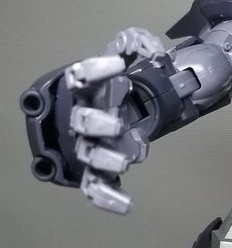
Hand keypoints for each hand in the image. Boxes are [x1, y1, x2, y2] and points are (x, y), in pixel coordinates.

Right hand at [66, 28, 164, 212]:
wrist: (129, 109)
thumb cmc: (120, 87)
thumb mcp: (130, 59)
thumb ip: (135, 44)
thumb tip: (135, 42)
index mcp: (85, 89)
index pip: (81, 76)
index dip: (96, 70)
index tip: (120, 66)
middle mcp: (81, 117)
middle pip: (79, 121)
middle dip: (96, 124)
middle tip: (117, 125)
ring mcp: (88, 145)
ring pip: (86, 155)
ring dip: (103, 159)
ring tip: (125, 161)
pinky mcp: (97, 170)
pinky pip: (95, 187)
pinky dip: (107, 197)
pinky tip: (125, 204)